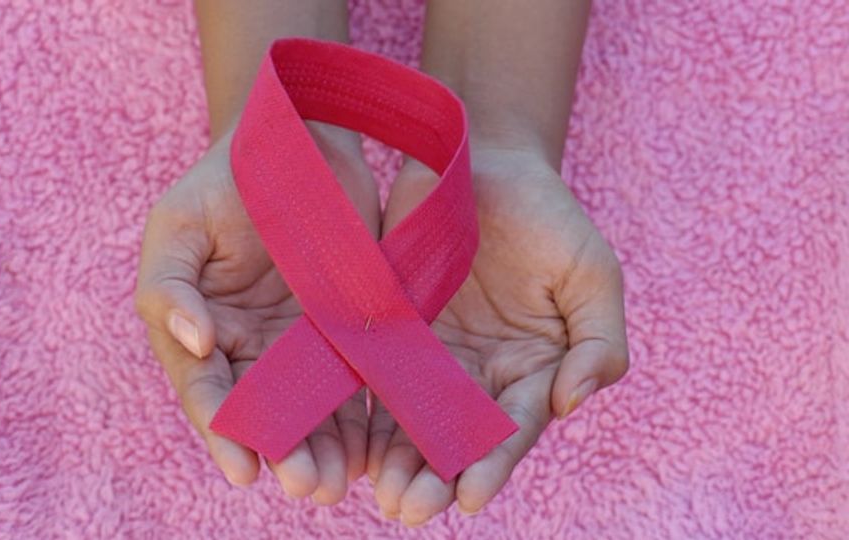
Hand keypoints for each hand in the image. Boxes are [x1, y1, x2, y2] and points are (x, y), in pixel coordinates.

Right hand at [134, 122, 379, 503]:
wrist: (298, 141)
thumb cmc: (225, 182)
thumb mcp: (179, 226)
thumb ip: (171, 287)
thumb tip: (197, 346)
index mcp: (200, 329)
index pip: (208, 390)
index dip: (224, 432)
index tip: (245, 470)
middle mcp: (249, 347)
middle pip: (264, 413)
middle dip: (285, 453)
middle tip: (308, 487)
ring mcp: (299, 342)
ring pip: (311, 409)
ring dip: (325, 449)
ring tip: (342, 483)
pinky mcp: (347, 328)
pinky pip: (354, 379)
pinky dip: (362, 416)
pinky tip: (376, 447)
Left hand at [367, 146, 628, 524]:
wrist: (481, 164)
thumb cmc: (546, 217)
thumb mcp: (590, 272)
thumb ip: (598, 341)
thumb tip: (572, 402)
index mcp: (531, 370)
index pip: (513, 428)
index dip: (493, 464)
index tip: (471, 497)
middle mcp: (479, 375)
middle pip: (456, 439)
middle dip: (435, 477)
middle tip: (409, 510)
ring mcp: (430, 357)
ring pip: (410, 421)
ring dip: (395, 461)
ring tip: (381, 495)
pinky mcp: (389, 331)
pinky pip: (372, 378)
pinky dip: (361, 413)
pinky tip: (349, 444)